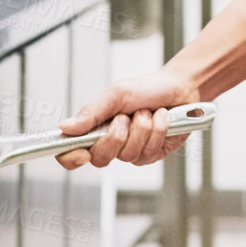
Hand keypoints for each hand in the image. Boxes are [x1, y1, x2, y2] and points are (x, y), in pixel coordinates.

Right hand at [54, 68, 202, 169]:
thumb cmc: (147, 88)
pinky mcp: (152, 154)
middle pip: (100, 159)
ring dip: (141, 128)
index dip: (71, 157)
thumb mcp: (117, 93)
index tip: (82, 152)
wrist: (180, 87)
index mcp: (95, 128)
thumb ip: (91, 112)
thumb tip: (65, 127)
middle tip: (125, 116)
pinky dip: (158, 129)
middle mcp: (111, 143)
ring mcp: (132, 151)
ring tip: (147, 112)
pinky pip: (149, 151)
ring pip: (128, 154)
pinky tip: (161, 118)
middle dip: (115, 136)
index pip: (71, 152)